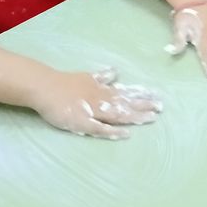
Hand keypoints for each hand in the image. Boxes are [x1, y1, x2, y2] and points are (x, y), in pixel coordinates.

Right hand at [30, 67, 160, 138]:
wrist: (45, 88)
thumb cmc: (65, 82)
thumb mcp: (86, 76)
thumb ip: (101, 77)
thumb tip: (115, 72)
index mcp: (102, 89)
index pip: (126, 92)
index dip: (141, 94)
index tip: (157, 95)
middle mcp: (101, 99)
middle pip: (126, 103)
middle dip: (144, 105)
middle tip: (161, 107)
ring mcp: (92, 111)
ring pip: (118, 114)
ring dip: (135, 116)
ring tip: (151, 118)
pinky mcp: (82, 122)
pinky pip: (100, 128)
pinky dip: (113, 131)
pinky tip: (126, 134)